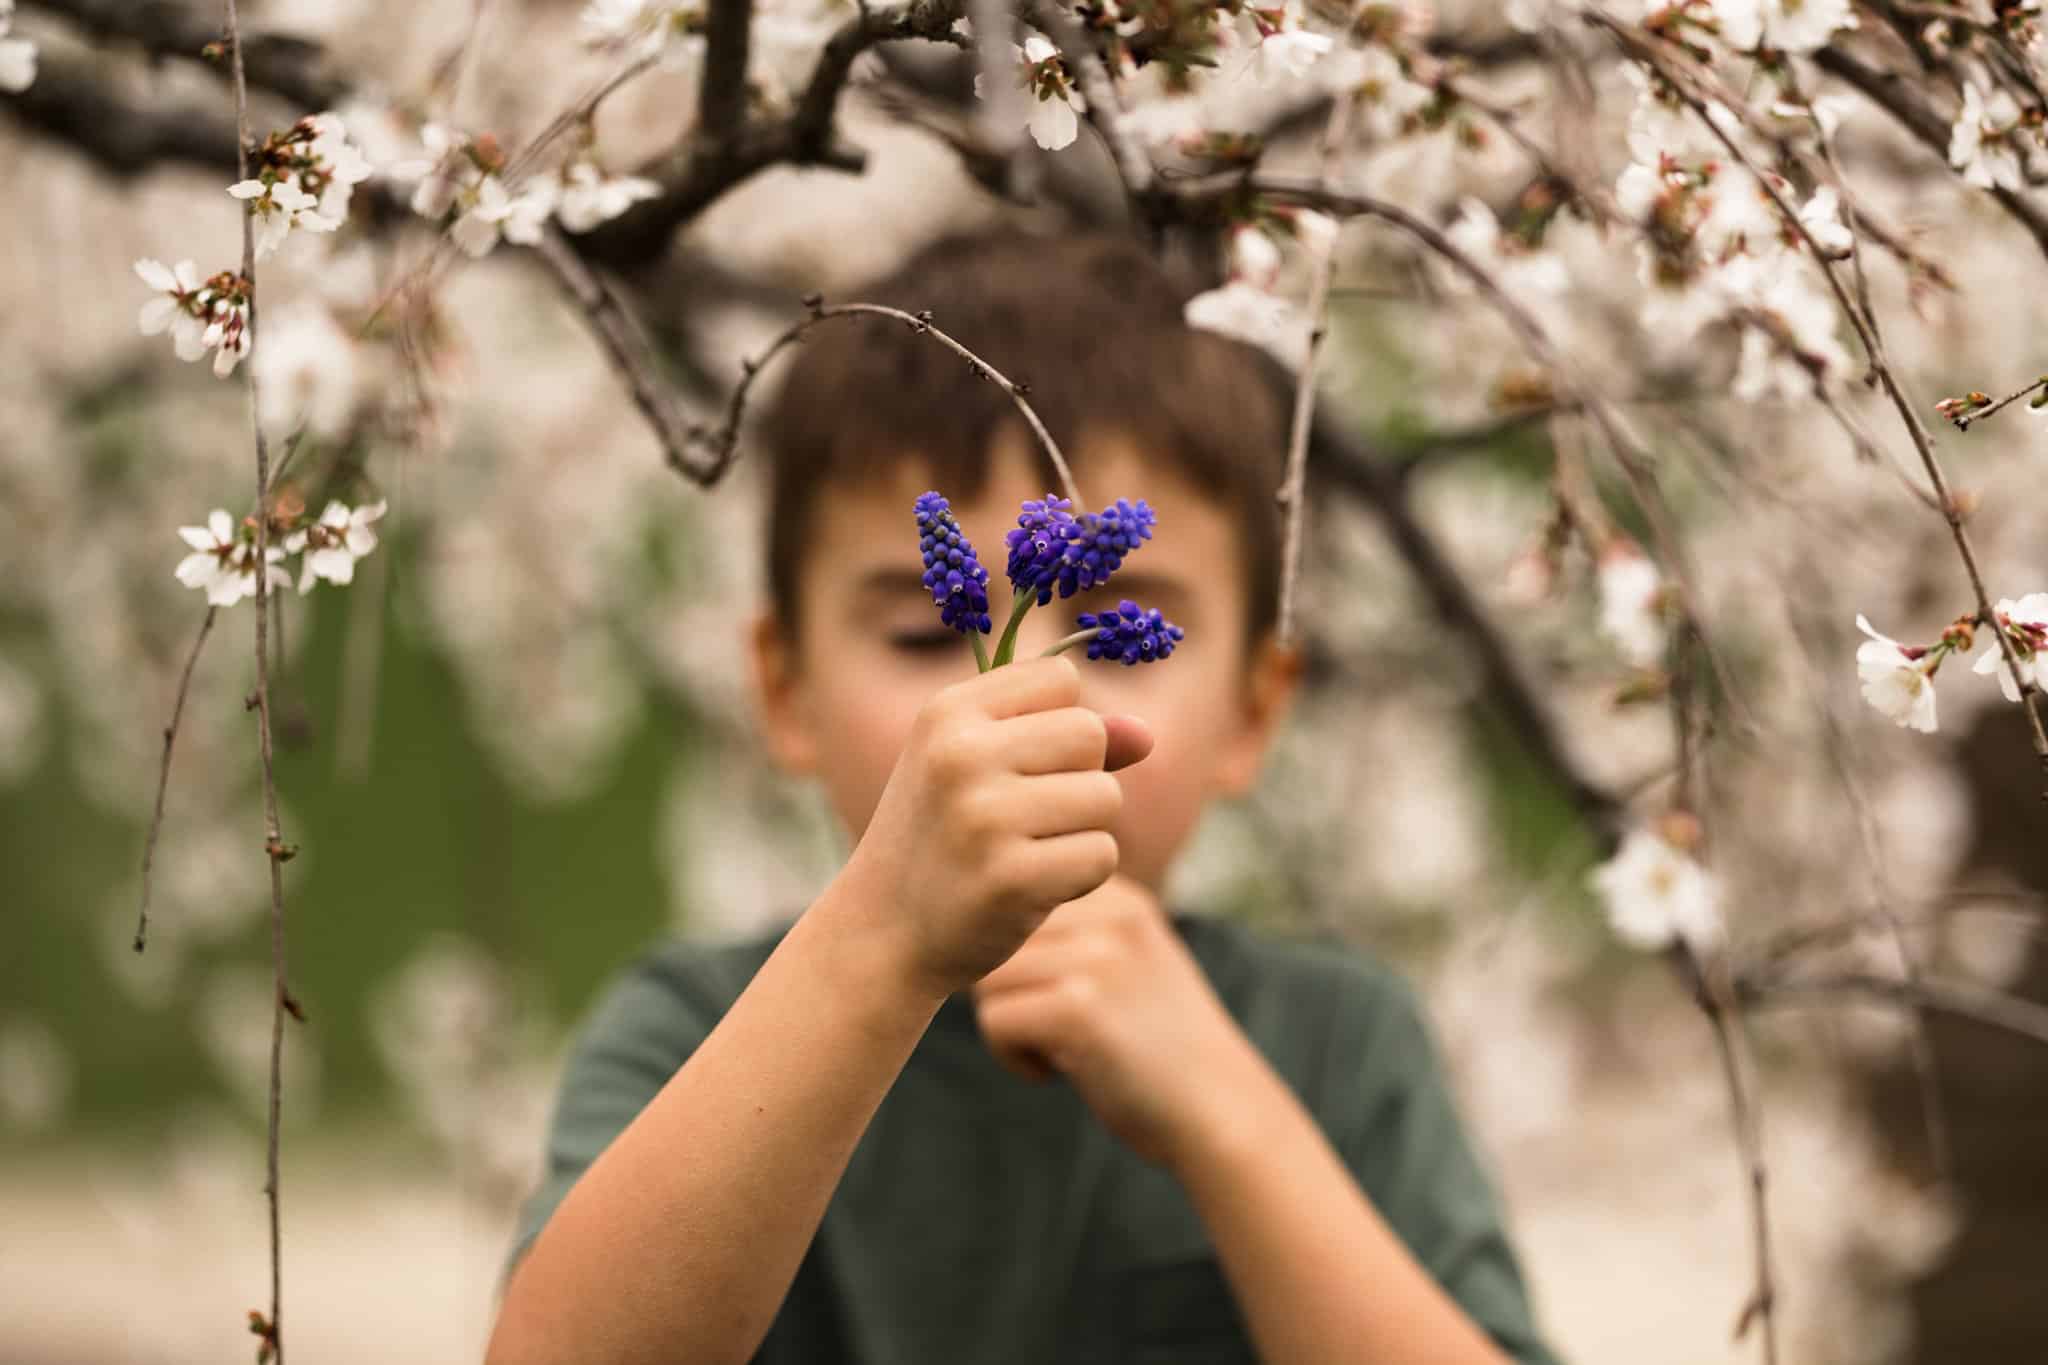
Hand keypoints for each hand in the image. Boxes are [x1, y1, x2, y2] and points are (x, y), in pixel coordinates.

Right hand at [838, 655, 1153, 1000]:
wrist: (882, 931)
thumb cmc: (944, 838)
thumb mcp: (981, 768)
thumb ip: (1062, 739)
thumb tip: (1146, 734)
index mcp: (947, 712)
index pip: (1060, 678)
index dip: (1058, 723)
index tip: (1016, 764)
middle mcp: (961, 755)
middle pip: (1089, 734)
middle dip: (1080, 777)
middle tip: (1027, 818)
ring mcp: (983, 817)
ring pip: (1105, 797)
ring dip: (1083, 831)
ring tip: (1026, 853)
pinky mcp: (1009, 878)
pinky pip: (1101, 855)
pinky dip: (1080, 876)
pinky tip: (1032, 888)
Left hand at [972, 876, 1267, 1166]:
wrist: (1221, 1112)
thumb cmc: (1163, 1050)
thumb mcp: (1131, 964)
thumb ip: (1075, 936)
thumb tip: (973, 933)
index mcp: (1120, 898)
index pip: (1018, 902)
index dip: (1019, 959)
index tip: (1055, 1001)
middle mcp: (1110, 914)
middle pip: (995, 939)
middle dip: (1007, 991)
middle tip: (1049, 1034)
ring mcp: (1098, 959)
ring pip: (987, 980)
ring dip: (1007, 1025)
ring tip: (1055, 1053)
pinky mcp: (1080, 1009)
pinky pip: (995, 1020)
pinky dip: (1013, 1058)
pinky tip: (1056, 1074)